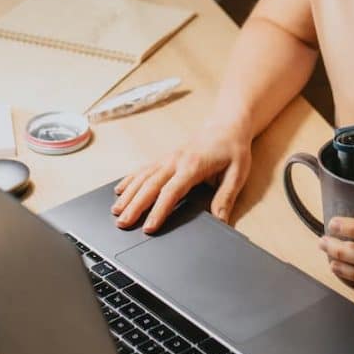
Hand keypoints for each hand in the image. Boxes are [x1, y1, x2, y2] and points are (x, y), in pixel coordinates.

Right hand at [111, 123, 251, 232]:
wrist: (227, 126)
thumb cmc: (232, 149)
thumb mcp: (237, 174)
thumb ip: (226, 197)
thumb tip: (220, 221)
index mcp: (193, 166)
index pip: (171, 191)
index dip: (159, 210)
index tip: (149, 227)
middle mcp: (175, 161)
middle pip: (150, 185)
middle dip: (135, 205)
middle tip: (123, 224)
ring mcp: (168, 158)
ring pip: (143, 177)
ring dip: (128, 194)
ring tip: (116, 211)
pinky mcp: (165, 158)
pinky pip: (143, 169)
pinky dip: (130, 180)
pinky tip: (120, 190)